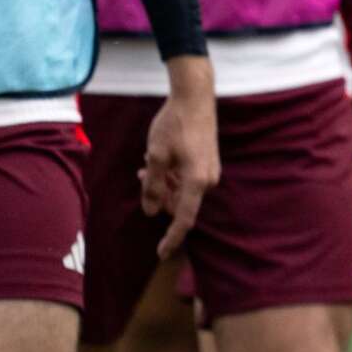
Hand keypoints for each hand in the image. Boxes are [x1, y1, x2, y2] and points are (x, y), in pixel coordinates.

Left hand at [142, 56, 220, 259]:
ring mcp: (210, 170)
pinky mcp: (208, 161)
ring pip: (183, 190)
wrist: (195, 97)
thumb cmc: (174, 125)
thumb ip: (152, 186)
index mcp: (197, 181)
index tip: (161, 254)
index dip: (172, 239)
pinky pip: (188, 178)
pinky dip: (173, 176)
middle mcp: (208, 179)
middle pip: (181, 203)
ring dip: (164, 185)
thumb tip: (150, 211)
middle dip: (160, 199)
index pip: (183, 219)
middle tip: (142, 179)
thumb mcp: (156, 156)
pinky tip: (158, 162)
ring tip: (146, 167)